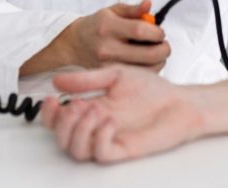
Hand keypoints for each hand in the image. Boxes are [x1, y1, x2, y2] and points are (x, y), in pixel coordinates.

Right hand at [40, 65, 202, 162]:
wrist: (179, 101)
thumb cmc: (150, 89)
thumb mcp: (115, 75)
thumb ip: (87, 79)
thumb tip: (57, 80)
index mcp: (91, 109)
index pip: (59, 119)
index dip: (48, 114)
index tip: (50, 99)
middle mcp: (96, 127)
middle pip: (63, 139)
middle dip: (61, 124)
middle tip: (75, 107)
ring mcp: (109, 139)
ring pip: (77, 151)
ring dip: (79, 131)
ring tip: (94, 111)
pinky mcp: (124, 149)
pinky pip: (101, 153)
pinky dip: (99, 138)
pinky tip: (109, 120)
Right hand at [57, 0, 170, 71]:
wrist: (75, 45)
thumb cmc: (97, 25)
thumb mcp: (113, 11)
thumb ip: (133, 9)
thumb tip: (148, 3)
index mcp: (109, 27)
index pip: (140, 31)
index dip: (156, 32)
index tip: (160, 32)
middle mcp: (108, 48)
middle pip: (147, 54)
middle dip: (163, 49)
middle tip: (164, 45)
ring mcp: (109, 66)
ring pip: (146, 69)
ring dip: (159, 62)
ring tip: (156, 53)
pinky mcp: (111, 77)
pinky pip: (137, 77)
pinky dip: (148, 71)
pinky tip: (146, 62)